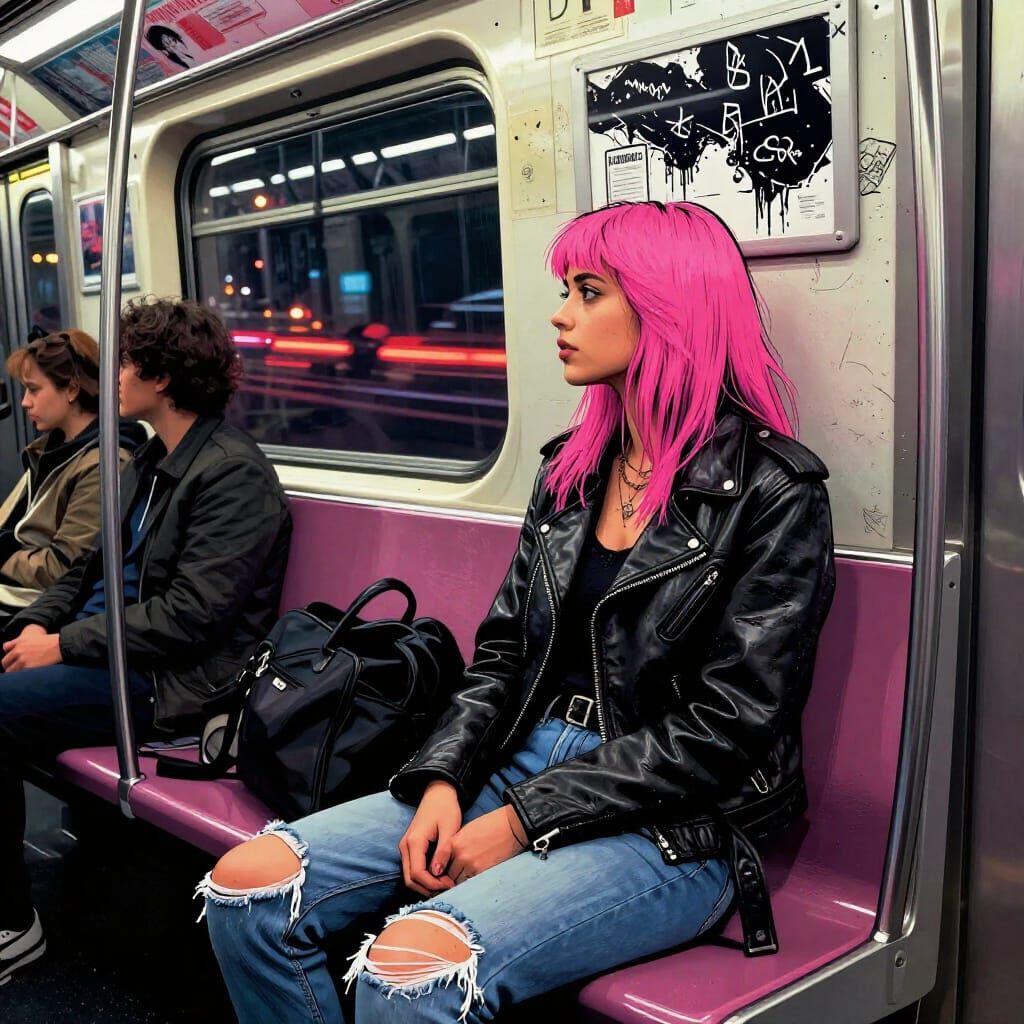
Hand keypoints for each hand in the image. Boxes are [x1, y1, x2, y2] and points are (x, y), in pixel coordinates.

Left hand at [2, 628, 61, 671]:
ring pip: (10, 671)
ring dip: (14, 673)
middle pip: (5, 662)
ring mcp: (23, 659)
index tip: (11, 660)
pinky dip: (20, 677)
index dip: (8, 657)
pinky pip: (19, 675)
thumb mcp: (33, 636)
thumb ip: (20, 641)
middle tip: (14, 670)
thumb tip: (8, 648)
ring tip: (20, 675)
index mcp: (20, 642)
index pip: (5, 649)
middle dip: (9, 666)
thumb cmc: (50, 641)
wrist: (59, 646)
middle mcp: (18, 650)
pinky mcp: (28, 667)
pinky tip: (25, 677)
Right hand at [398, 781, 462, 896]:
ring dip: (425, 885)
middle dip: (428, 888)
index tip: (449, 885)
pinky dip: (423, 877)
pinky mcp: (410, 847)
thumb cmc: (445, 808)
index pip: (417, 873)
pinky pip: (412, 868)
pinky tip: (439, 876)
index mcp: (414, 841)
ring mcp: (406, 847)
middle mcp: (405, 846)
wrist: (438, 793)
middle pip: (410, 879)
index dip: (432, 884)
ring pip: (409, 876)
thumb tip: (437, 873)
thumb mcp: (449, 828)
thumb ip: (443, 851)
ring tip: (445, 884)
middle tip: (448, 888)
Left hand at [446, 806, 526, 885]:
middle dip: (450, 877)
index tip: (441, 873)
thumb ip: (455, 844)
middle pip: (448, 874)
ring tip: (463, 880)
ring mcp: (472, 865)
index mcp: (454, 842)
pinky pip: (471, 883)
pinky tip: (473, 879)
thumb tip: (448, 859)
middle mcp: (460, 855)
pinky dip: (470, 883)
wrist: (510, 826)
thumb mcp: (467, 830)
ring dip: (460, 882)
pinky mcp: (483, 872)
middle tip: (452, 878)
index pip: (439, 862)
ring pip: (458, 881)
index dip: (439, 869)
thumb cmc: (490, 825)